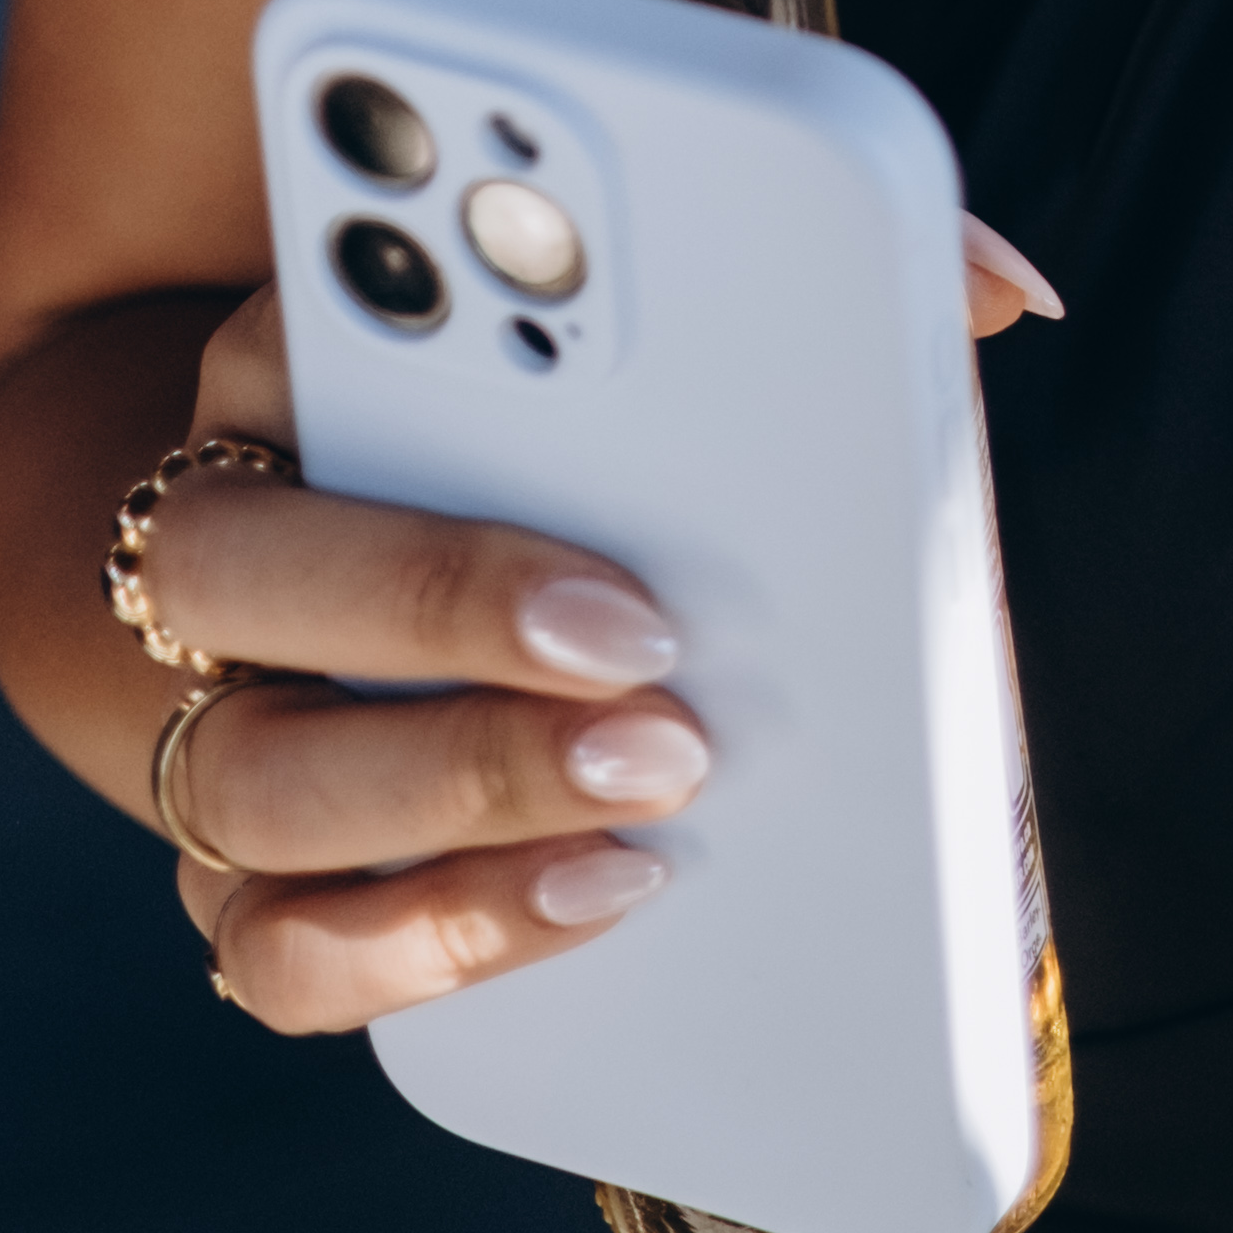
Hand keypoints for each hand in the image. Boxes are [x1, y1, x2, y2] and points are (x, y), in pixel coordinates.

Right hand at [136, 201, 1062, 1025]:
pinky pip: (278, 949)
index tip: (587, 386)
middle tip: (651, 650)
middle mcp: (228, 531)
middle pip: (224, 559)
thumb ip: (826, 284)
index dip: (414, 347)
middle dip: (435, 601)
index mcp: (301, 356)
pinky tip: (597, 896)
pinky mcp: (260, 884)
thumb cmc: (591, 454)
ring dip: (449, 794)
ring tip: (653, 799)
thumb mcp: (680, 346)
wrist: (433, 606)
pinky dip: (428, 945)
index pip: (298, 304)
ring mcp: (223, 722)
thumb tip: (1008, 290)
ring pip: (241, 777)